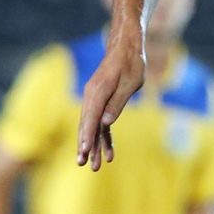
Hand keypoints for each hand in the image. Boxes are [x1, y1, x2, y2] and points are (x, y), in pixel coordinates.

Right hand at [76, 35, 145, 169]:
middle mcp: (91, 97)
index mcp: (97, 92)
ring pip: (92, 127)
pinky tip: (107, 152)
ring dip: (93, 146)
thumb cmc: (131, 63)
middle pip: (86, 126)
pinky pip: (100, 123)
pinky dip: (103, 137)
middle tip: (83, 164)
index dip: (87, 136)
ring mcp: (95, 100)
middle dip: (85, 146)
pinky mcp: (101, 102)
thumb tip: (106, 123)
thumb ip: (117, 103)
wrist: (125, 48)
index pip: (90, 119)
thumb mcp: (130, 83)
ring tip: (94, 165)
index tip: (84, 151)